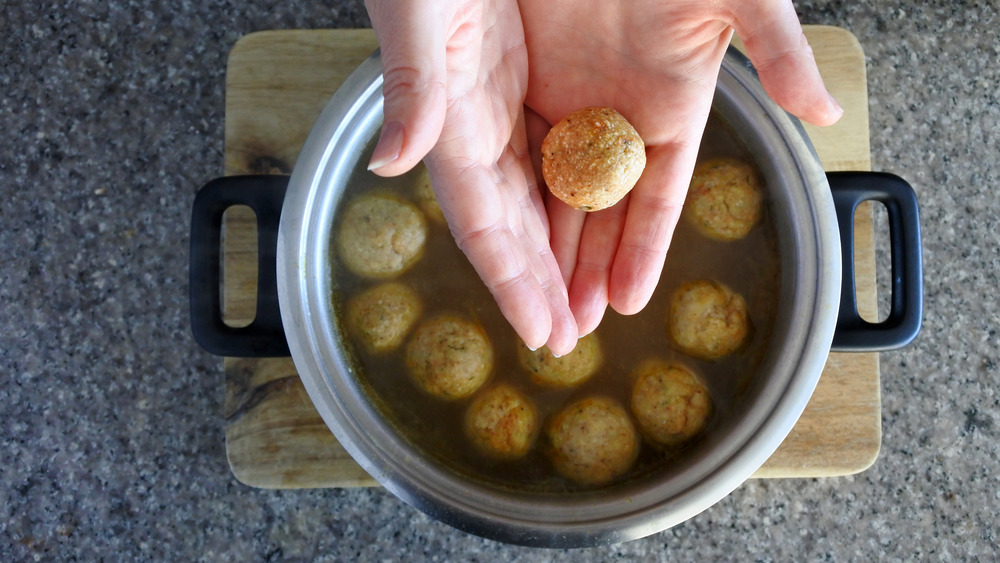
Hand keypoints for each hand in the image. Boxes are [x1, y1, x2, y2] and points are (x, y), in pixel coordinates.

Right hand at [364, 0, 578, 354]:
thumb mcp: (420, 5)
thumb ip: (410, 79)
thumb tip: (393, 160)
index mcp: (451, 113)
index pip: (480, 216)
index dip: (508, 278)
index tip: (539, 329)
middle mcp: (478, 118)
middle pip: (512, 219)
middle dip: (538, 281)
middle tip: (567, 340)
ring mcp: (508, 99)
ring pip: (539, 192)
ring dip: (560, 250)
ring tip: (586, 304)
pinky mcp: (533, 75)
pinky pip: (561, 145)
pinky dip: (576, 192)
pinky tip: (595, 224)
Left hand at [518, 0, 842, 334]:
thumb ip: (779, 52)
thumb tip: (828, 111)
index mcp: (675, 109)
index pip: (657, 198)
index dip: (642, 248)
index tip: (628, 298)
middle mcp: (622, 118)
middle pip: (601, 210)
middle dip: (585, 268)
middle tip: (570, 326)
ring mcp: (576, 104)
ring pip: (556, 191)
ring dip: (547, 248)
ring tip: (536, 304)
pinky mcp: (534, 84)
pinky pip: (520, 151)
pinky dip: (513, 195)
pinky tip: (506, 241)